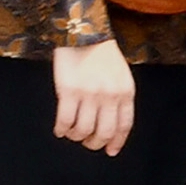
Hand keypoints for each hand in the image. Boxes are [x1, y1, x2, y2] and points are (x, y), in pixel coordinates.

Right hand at [51, 41, 134, 156]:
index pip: (124, 126)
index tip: (110, 151)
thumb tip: (113, 123)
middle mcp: (109, 96)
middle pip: (104, 132)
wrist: (83, 34)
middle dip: (95, 143)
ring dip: (76, 137)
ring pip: (84, 130)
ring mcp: (89, 94)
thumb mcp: (121, 76)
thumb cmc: (102, 55)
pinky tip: (59, 130)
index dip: (116, 142)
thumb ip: (120, 98)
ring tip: (71, 134)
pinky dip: (62, 129)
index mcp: (125, 93)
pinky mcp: (68, 91)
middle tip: (87, 143)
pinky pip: (65, 120)